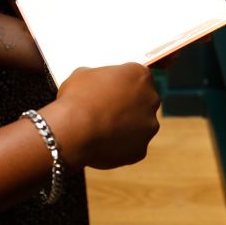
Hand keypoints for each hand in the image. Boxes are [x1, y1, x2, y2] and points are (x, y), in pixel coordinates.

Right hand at [44, 63, 159, 169]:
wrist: (74, 130)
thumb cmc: (77, 98)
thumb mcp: (82, 75)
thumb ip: (98, 77)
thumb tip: (95, 84)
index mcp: (139, 75)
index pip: (136, 77)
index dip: (121, 84)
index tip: (109, 90)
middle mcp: (151, 99)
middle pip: (142, 101)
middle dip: (127, 106)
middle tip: (105, 110)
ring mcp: (149, 126)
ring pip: (139, 127)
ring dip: (124, 127)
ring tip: (100, 129)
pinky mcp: (141, 150)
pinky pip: (131, 147)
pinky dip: (119, 146)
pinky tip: (100, 143)